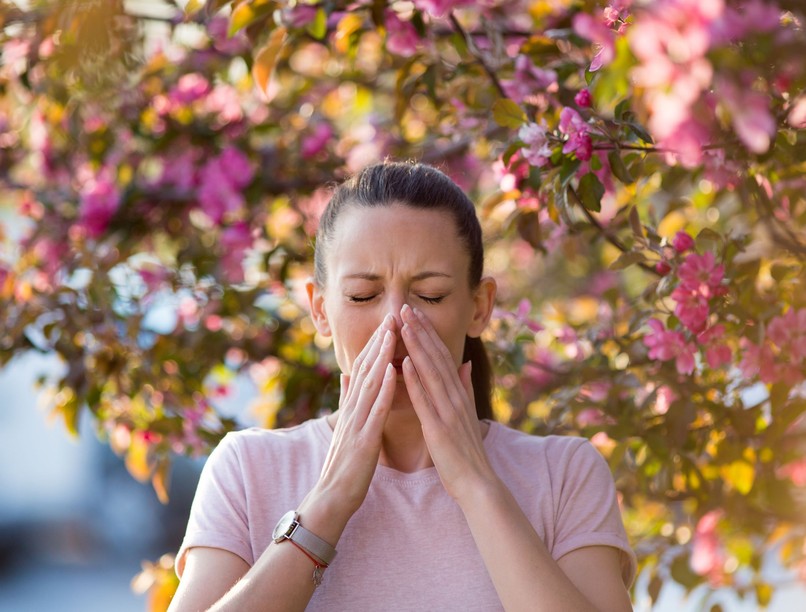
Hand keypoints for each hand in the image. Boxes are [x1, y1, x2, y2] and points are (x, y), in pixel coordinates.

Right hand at [313, 314, 397, 515]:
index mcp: (352, 407)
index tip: (388, 322)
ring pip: (369, 383)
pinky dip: (384, 388)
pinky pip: (375, 410)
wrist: (332, 498)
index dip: (376, 344)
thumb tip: (346, 374)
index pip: (364, 369)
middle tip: (391, 315)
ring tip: (392, 333)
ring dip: (381, 356)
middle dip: (379, 341)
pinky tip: (393, 370)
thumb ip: (346, 399)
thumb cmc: (344, 464)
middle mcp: (352, 410)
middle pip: (366, 369)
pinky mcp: (364, 439)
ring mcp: (356, 423)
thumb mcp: (345, 426)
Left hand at [400, 304, 497, 500]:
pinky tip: (404, 362)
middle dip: (420, 331)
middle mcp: (455, 397)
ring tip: (403, 324)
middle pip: (436, 357)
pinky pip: (425, 400)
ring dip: (416, 346)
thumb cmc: (466, 451)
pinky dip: (415, 380)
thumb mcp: (467, 413)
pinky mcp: (438, 428)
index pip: (441, 356)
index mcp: (458, 393)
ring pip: (430, 372)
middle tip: (405, 307)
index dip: (427, 333)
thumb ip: (464, 387)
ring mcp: (448, 411)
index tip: (414, 313)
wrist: (477, 483)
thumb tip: (463, 363)